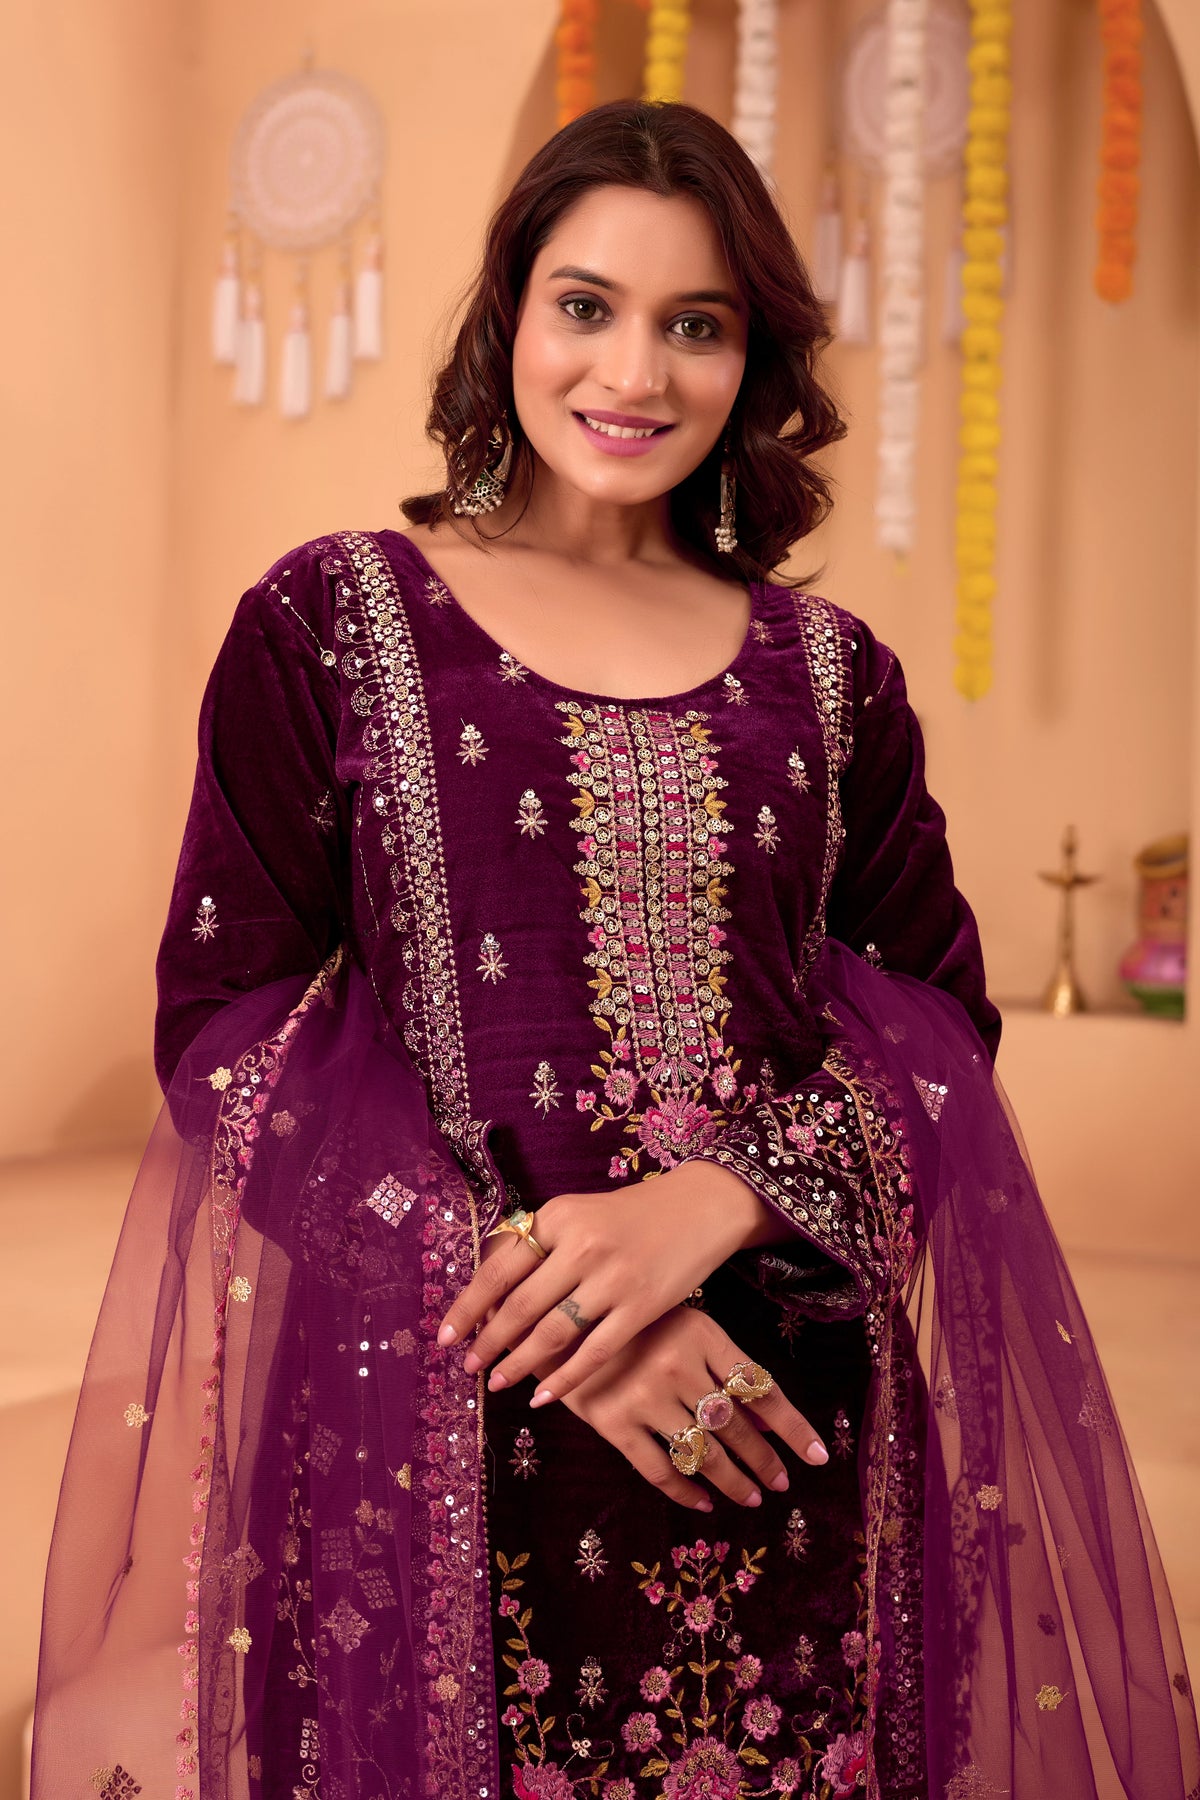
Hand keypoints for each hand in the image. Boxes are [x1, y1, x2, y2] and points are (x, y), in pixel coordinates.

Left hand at [437, 1161, 787, 1404]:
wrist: (701, 1207)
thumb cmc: (631, 1214)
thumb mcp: (579, 1212)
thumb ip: (540, 1244)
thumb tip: (488, 1291)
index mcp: (558, 1216)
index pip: (499, 1269)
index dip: (468, 1308)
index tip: (445, 1336)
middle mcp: (581, 1245)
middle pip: (519, 1306)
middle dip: (488, 1343)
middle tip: (468, 1366)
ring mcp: (613, 1278)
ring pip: (552, 1333)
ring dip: (518, 1364)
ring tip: (497, 1383)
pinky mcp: (642, 1306)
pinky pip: (593, 1352)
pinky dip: (564, 1379)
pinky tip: (543, 1397)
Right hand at [544, 1304, 828, 1511]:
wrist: (557, 1316)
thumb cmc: (630, 1320)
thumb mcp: (683, 1324)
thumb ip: (721, 1365)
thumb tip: (766, 1416)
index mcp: (702, 1333)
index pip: (762, 1388)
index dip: (794, 1427)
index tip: (818, 1457)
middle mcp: (678, 1366)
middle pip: (736, 1426)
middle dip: (764, 1461)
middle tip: (780, 1484)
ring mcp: (644, 1396)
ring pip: (702, 1452)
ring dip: (732, 1481)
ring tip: (750, 1497)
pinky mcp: (612, 1423)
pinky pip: (658, 1469)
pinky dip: (684, 1492)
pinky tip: (702, 1503)